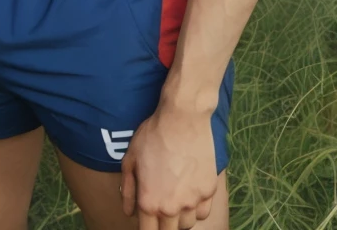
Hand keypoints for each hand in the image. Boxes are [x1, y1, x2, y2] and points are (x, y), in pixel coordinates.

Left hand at [120, 99, 217, 228]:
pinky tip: (190, 194)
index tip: (147, 220)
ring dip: (180, 218)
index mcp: (149, 202)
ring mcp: (193, 200)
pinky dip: (196, 209)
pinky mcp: (209, 190)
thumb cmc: (153, 135)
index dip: (146, 228)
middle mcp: (171, 207)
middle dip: (162, 224)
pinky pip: (203, 212)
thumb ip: (128, 190)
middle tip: (161, 206)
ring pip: (187, 224)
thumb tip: (128, 212)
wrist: (183, 117)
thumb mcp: (130, 159)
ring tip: (175, 200)